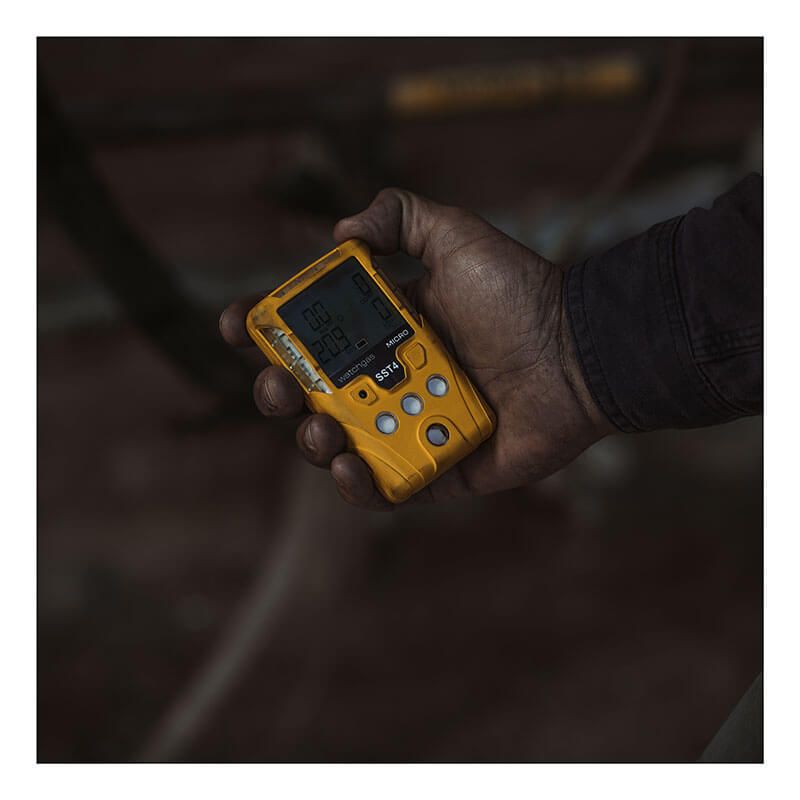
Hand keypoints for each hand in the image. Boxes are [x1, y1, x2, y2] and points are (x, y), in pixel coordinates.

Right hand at [219, 188, 614, 509]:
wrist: (578, 351)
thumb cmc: (520, 294)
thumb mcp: (455, 236)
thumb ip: (400, 217)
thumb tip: (339, 232)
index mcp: (387, 331)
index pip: (314, 335)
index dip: (269, 331)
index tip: (239, 324)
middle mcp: (392, 380)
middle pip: (313, 396)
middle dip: (277, 392)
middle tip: (279, 387)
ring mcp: (412, 427)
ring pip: (341, 444)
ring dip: (312, 441)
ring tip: (321, 429)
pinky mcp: (439, 470)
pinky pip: (388, 488)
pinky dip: (361, 486)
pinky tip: (350, 466)